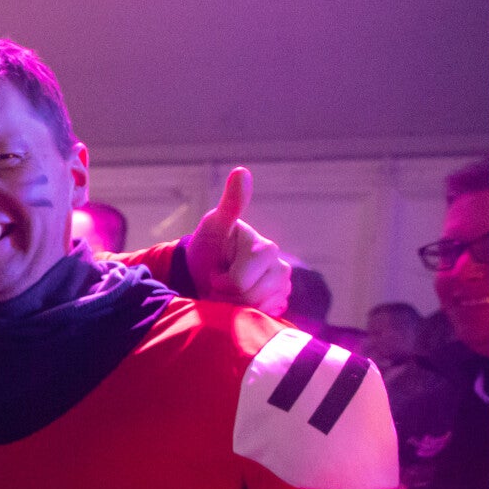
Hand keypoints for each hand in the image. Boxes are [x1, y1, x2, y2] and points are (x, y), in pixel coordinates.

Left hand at [184, 167, 291, 315]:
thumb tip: (242, 171)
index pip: (240, 282)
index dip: (222, 283)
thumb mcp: (214, 226)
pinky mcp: (280, 301)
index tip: (214, 273)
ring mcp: (282, 285)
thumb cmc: (209, 247)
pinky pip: (264, 317)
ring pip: (258, 310)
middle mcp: (280, 266)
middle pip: (251, 299)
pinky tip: (239, 300)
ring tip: (227, 290)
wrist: (206, 269)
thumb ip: (230, 204)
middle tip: (217, 283)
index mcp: (265, 248)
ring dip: (235, 305)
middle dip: (227, 295)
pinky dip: (247, 313)